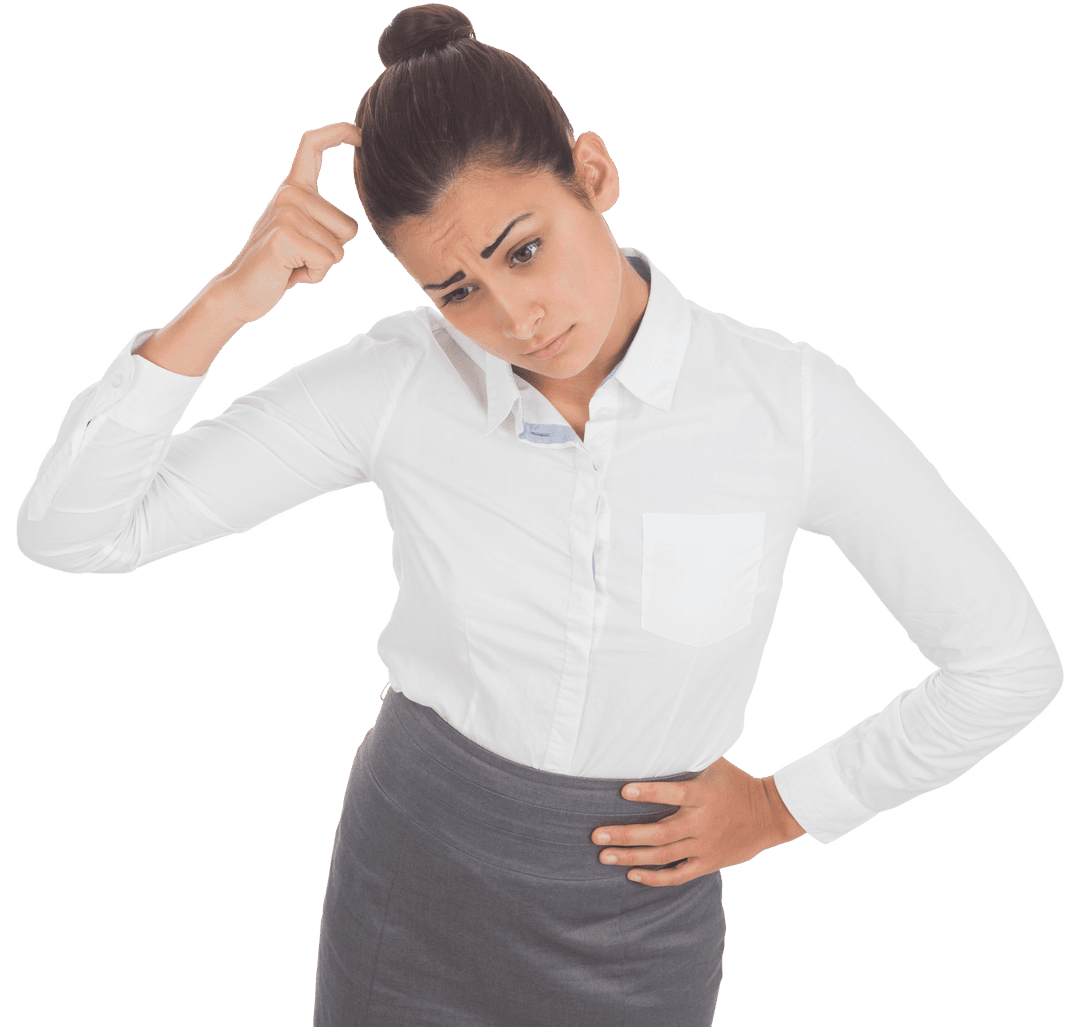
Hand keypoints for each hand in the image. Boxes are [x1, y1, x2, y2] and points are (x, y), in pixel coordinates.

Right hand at [212, 121, 362, 326]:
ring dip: (323, 266)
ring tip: (295, 263)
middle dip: (333, 252)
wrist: (241, 289)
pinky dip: (315, 275)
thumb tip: (353, 221)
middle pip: (349, 228)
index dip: (337, 134)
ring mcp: (286, 212)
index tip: (359, 133)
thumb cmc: (280, 266)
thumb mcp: (303, 234)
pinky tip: (291, 272)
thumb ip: (322, 219)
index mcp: (293, 189)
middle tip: (301, 256)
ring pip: (340, 248)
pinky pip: (327, 261)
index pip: (313, 146)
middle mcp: (289, 194)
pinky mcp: (286, 235)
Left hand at [591, 757, 805, 886]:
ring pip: (662, 856)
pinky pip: (677, 875)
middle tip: (596, 835)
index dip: (648, 793)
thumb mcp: (715, 763)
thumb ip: (687, 756)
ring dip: (630, 856)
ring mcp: (704, 846)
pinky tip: (632, 873)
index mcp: (703, 794)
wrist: (771, 816)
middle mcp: (702, 823)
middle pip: (658, 833)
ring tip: (603, 856)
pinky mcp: (708, 863)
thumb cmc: (736, 783)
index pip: (673, 793)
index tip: (623, 791)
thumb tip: (656, 736)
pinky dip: (654, 877)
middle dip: (624, 835)